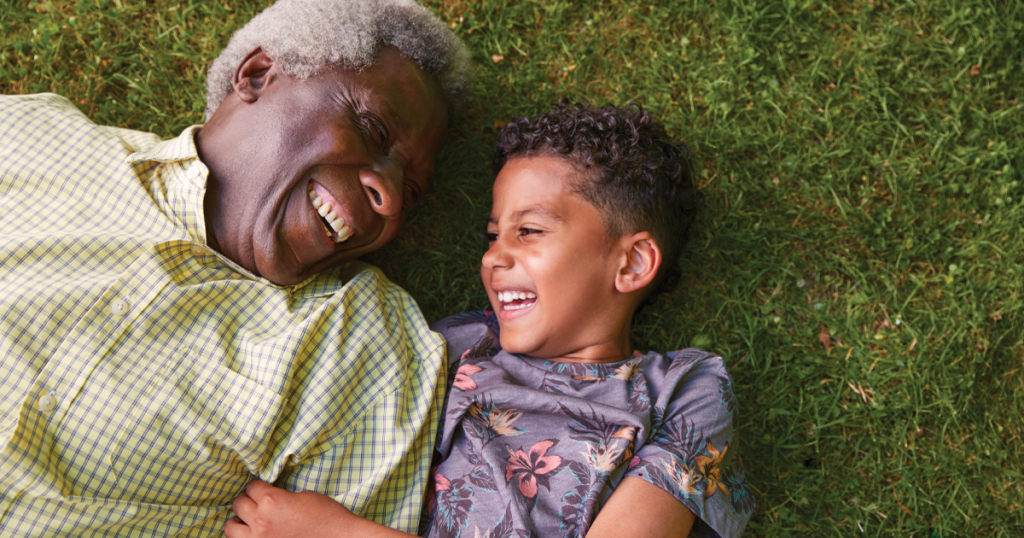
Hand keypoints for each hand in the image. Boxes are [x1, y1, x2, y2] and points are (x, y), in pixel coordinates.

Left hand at [225, 479, 351, 537]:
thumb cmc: (327, 517)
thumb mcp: (304, 497)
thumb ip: (281, 496)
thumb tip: (269, 498)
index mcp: (272, 501)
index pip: (251, 487)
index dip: (259, 487)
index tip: (263, 489)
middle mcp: (261, 521)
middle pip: (239, 504)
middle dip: (248, 501)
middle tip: (258, 503)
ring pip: (230, 527)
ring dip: (239, 521)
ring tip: (251, 521)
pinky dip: (245, 537)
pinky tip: (256, 535)